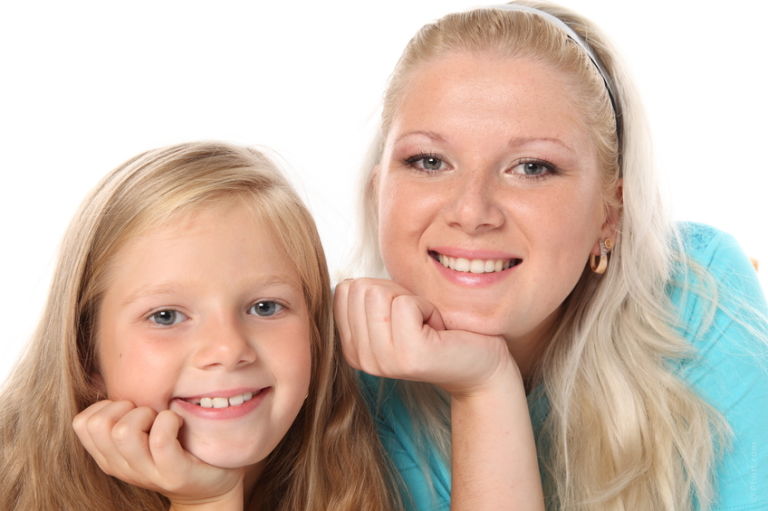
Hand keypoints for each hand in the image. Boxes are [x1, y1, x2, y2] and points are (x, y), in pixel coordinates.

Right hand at [73, 400, 243, 508]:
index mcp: (109, 456)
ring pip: (123, 432)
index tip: (131, 409)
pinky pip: (159, 440)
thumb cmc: (177, 447)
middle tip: (149, 413)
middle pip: (99, 424)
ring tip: (162, 419)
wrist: (209, 486)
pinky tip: (178, 423)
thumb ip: (125, 414)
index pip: (82, 423)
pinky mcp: (173, 474)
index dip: (106, 405)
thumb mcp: (143, 433)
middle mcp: (122, 467)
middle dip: (125, 406)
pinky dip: (169, 421)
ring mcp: (146, 474)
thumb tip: (109, 374)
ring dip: (146, 413)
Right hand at [334, 278, 517, 395]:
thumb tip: (347, 281)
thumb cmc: (439, 331)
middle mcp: (361, 358)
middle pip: (360, 288)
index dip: (381, 289)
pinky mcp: (408, 355)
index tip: (404, 314)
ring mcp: (383, 360)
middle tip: (418, 319)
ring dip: (412, 300)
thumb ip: (365, 300)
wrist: (480, 365)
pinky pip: (405, 304)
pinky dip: (427, 307)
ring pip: (378, 293)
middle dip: (396, 292)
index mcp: (352, 348)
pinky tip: (437, 329)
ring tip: (427, 325)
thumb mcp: (393, 313)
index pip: (345, 290)